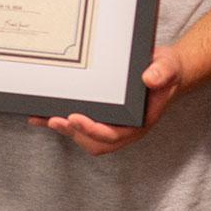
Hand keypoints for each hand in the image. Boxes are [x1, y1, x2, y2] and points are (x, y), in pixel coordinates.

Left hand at [29, 45, 184, 154]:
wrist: (165, 70)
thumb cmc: (166, 71)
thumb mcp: (168, 67)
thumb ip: (162, 73)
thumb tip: (149, 78)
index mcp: (140, 122)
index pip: (114, 134)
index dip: (93, 130)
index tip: (75, 118)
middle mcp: (125, 128)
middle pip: (96, 142)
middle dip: (74, 133)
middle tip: (55, 120)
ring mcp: (113, 124)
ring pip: (86, 137)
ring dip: (66, 131)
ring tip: (45, 119)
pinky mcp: (103, 116)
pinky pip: (80, 124)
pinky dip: (61, 122)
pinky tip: (42, 115)